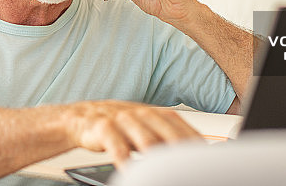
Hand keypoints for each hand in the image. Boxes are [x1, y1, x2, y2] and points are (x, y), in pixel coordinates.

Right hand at [65, 100, 201, 166]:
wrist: (81, 117)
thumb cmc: (118, 125)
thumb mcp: (143, 127)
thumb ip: (164, 136)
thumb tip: (191, 154)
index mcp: (153, 113)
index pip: (179, 125)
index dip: (193, 140)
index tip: (204, 156)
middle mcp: (140, 114)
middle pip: (166, 133)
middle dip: (181, 150)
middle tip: (190, 168)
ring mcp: (122, 119)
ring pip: (145, 139)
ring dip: (157, 156)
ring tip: (166, 171)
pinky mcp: (103, 127)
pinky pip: (117, 146)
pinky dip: (125, 160)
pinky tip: (131, 172)